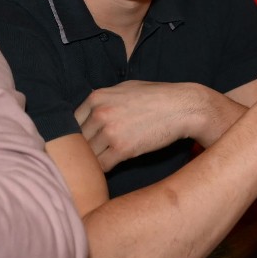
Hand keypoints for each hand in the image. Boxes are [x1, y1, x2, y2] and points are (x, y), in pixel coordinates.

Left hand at [75, 81, 213, 171]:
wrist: (184, 107)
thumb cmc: (160, 96)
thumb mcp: (127, 87)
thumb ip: (106, 98)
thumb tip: (90, 110)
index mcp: (97, 97)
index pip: (72, 122)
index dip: (78, 133)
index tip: (85, 141)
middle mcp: (99, 113)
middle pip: (78, 139)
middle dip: (85, 147)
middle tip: (92, 154)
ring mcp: (110, 131)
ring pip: (88, 154)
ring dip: (94, 160)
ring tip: (101, 162)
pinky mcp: (122, 149)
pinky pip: (101, 165)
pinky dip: (103, 169)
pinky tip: (112, 166)